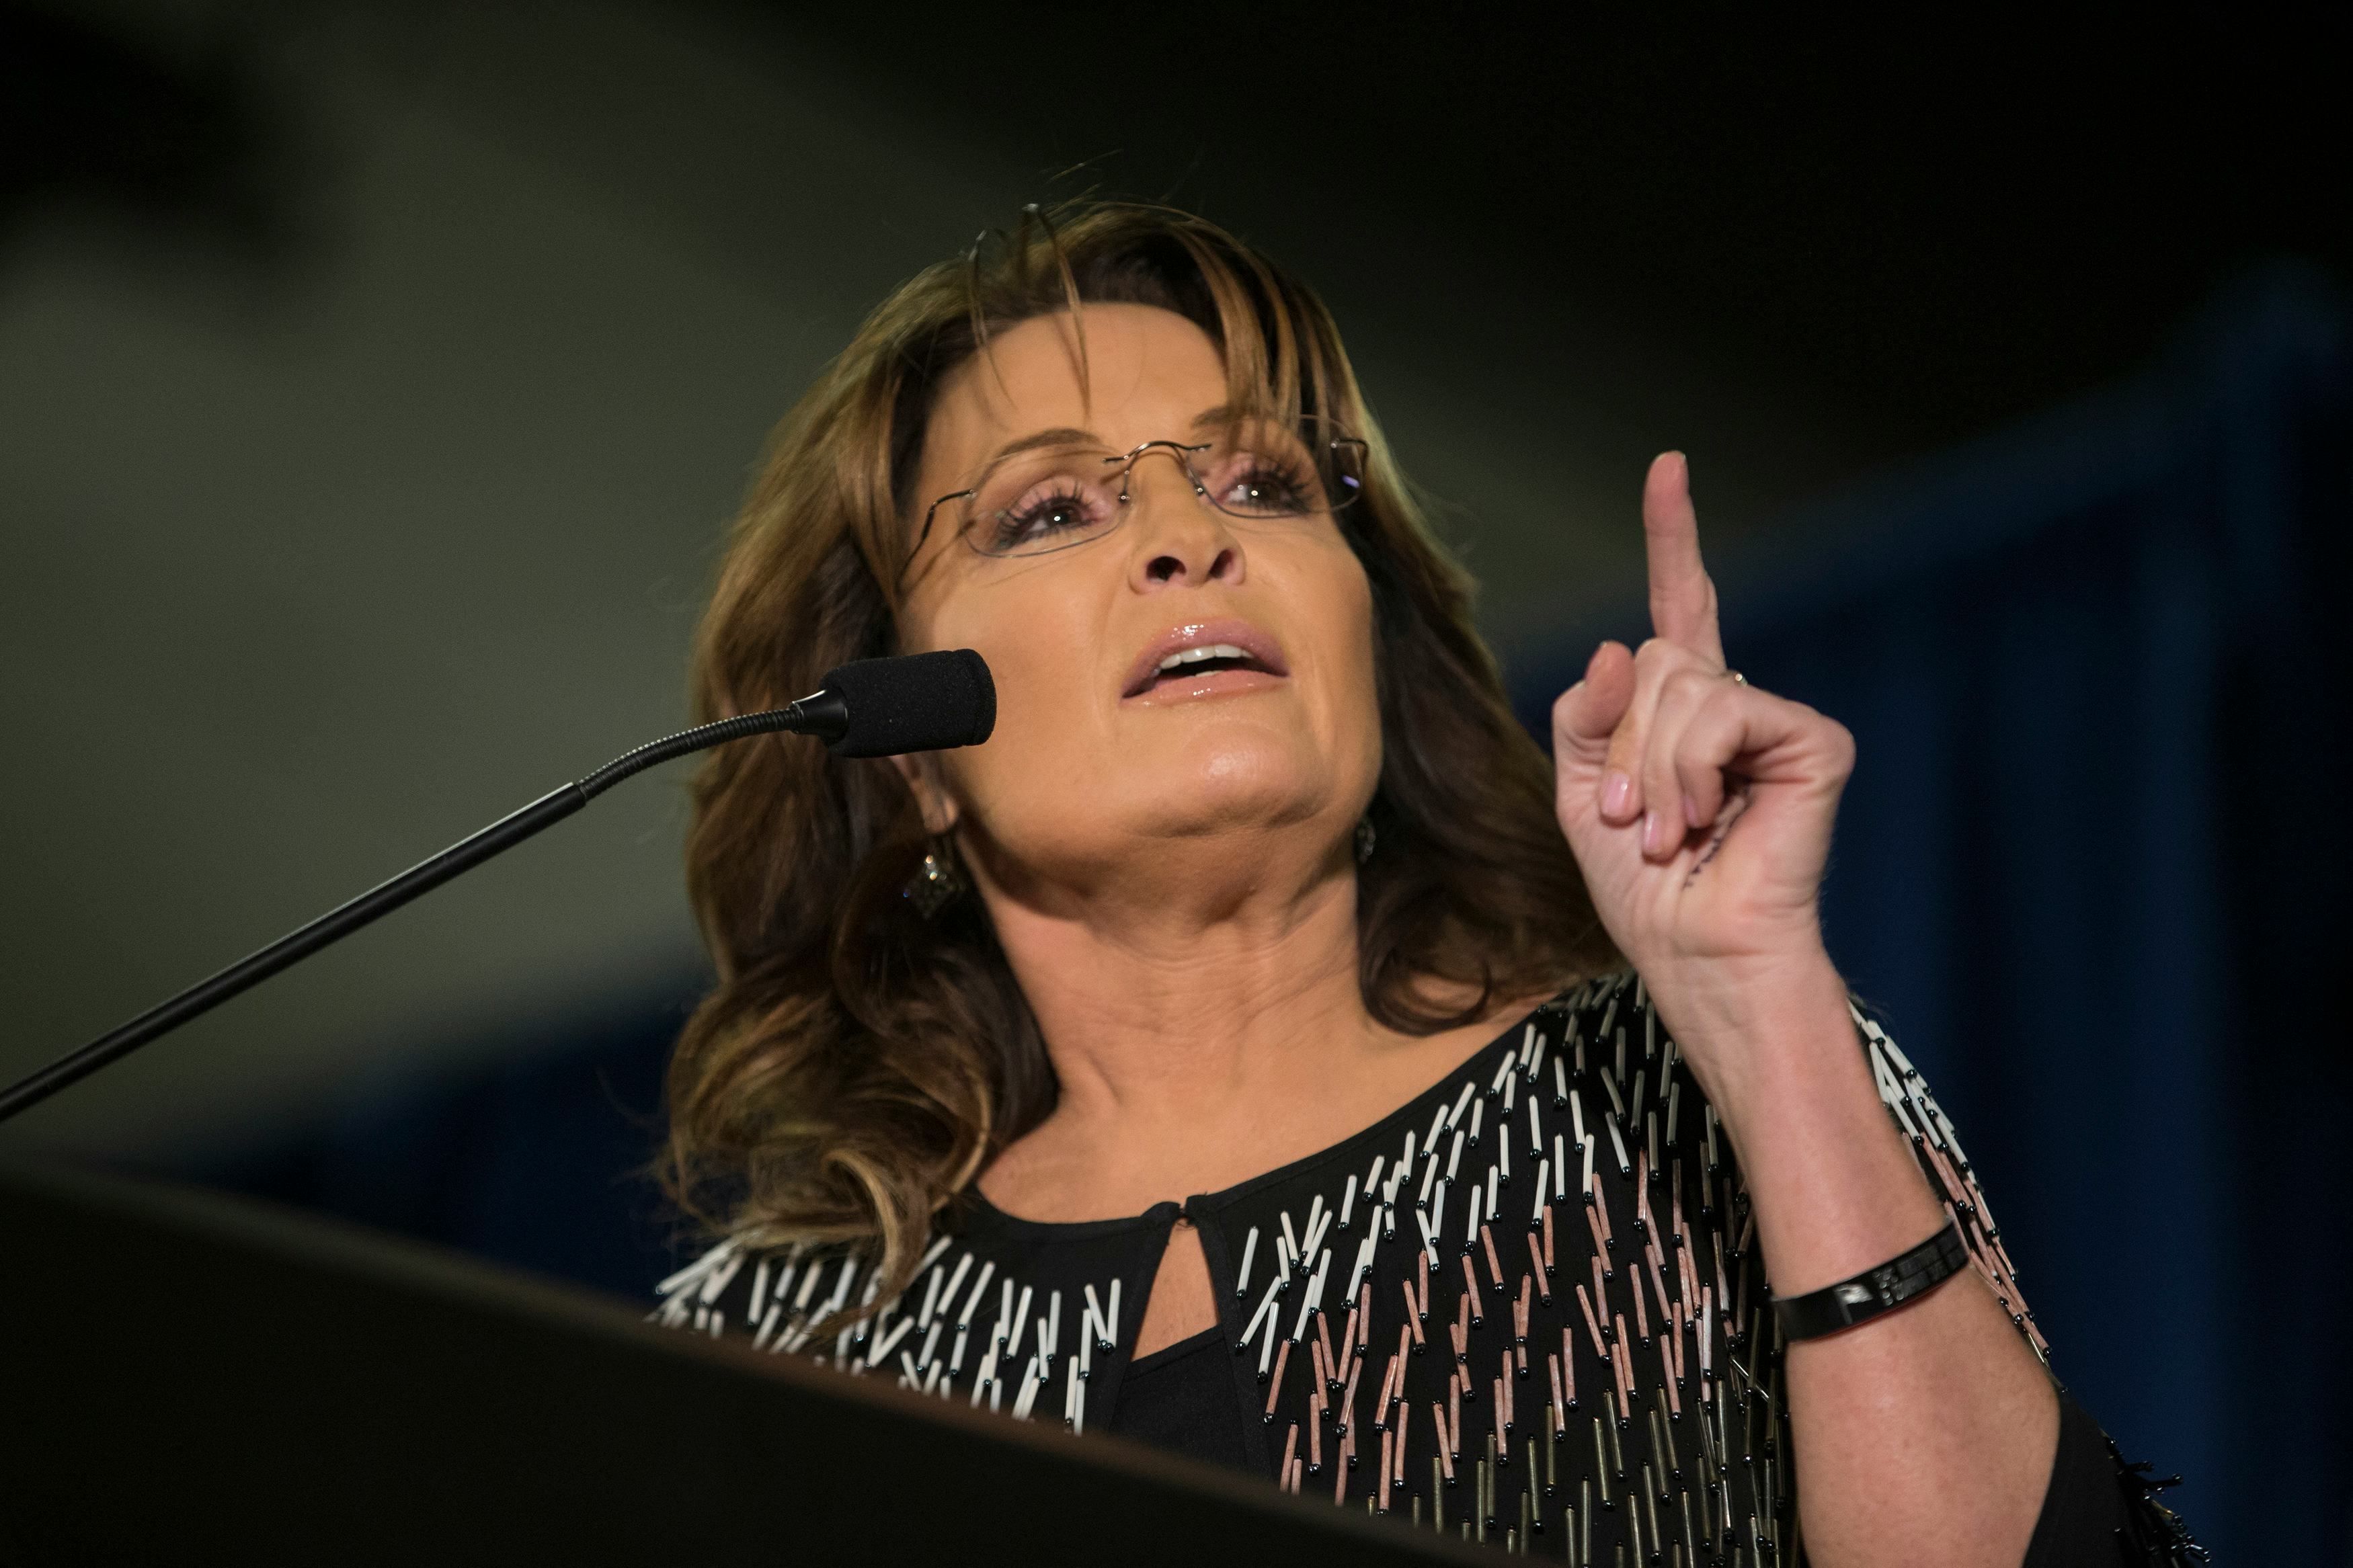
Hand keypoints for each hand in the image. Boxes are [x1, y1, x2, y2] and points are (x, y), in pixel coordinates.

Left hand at [1551, 453, 1855, 1063]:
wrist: (1693, 952)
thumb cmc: (1645, 889)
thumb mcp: (1582, 794)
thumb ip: (1587, 714)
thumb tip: (1622, 646)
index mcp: (1682, 710)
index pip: (1682, 606)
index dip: (1674, 536)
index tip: (1669, 467)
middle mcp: (1734, 702)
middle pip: (1652, 659)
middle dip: (1624, 745)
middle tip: (1640, 819)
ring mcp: (1776, 719)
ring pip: (1679, 684)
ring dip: (1652, 768)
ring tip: (1672, 830)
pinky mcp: (1813, 742)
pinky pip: (1723, 713)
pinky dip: (1694, 771)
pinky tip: (1709, 820)